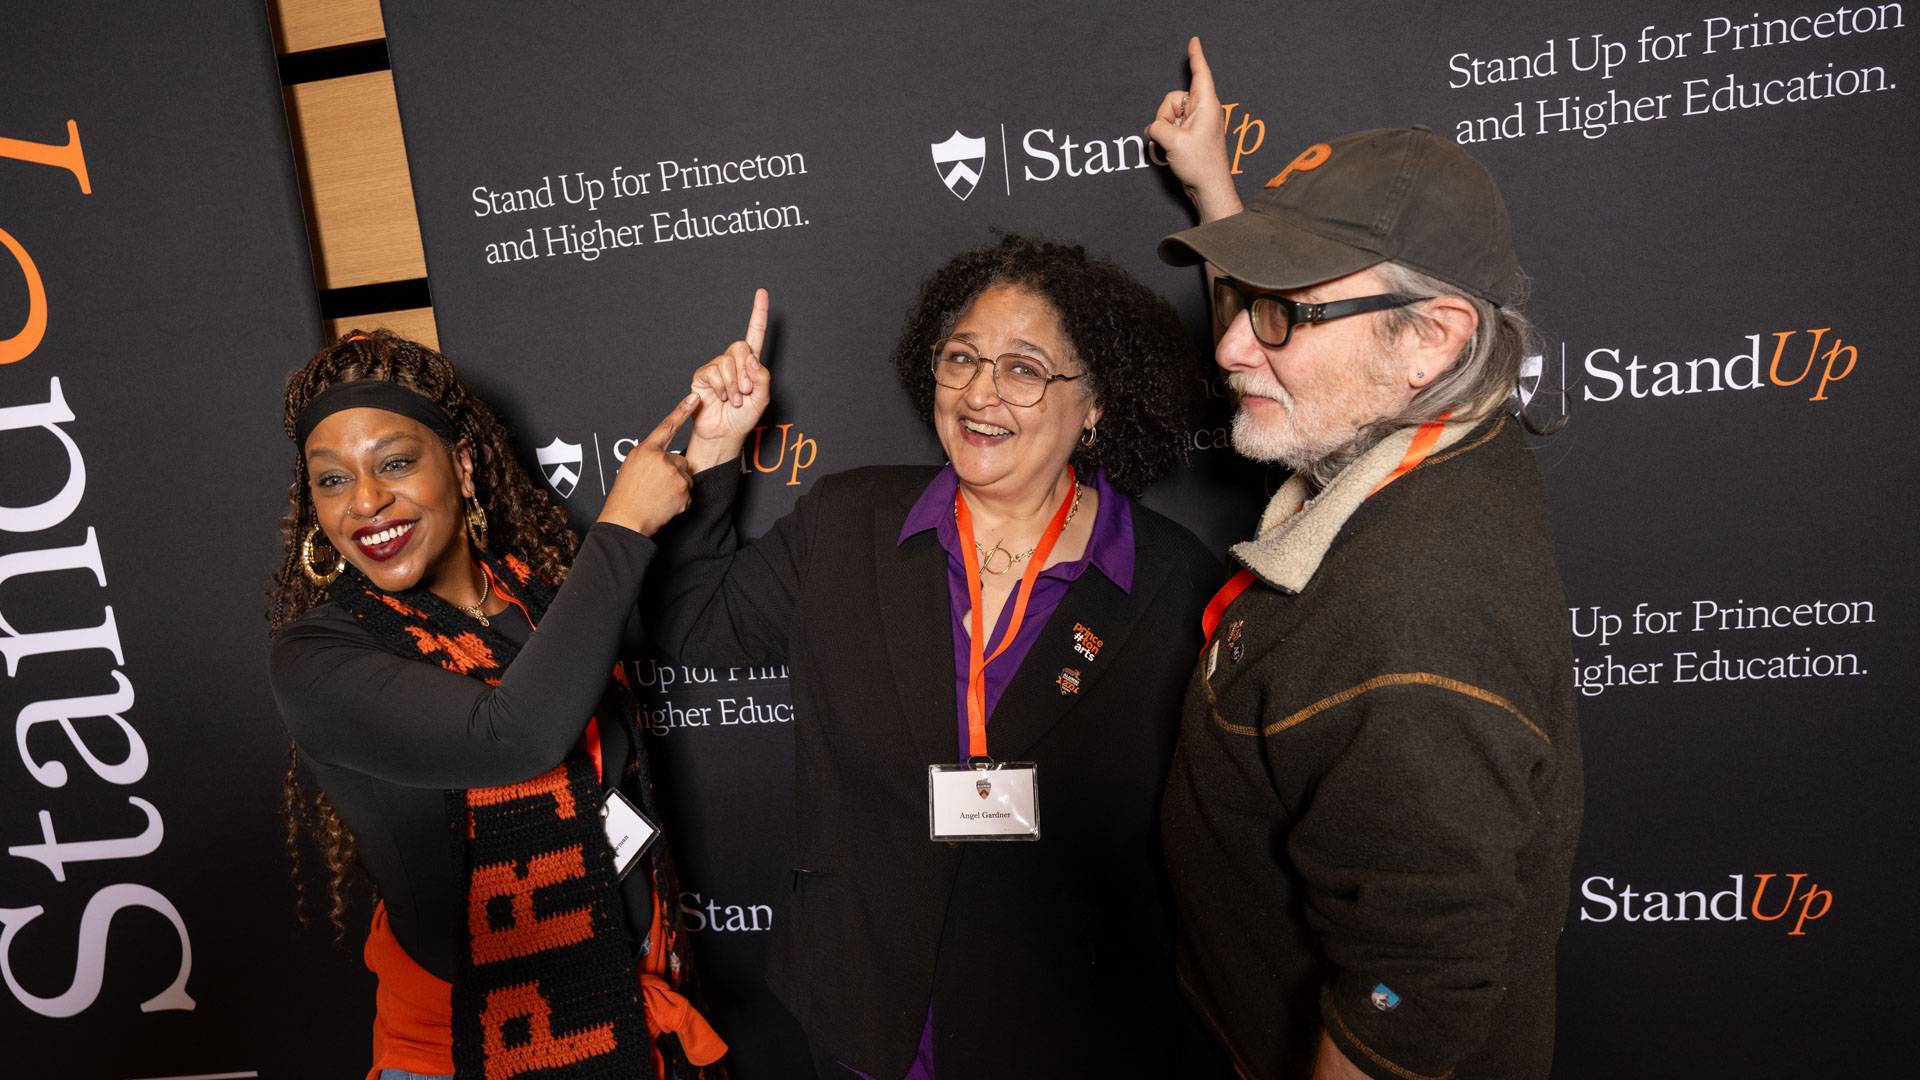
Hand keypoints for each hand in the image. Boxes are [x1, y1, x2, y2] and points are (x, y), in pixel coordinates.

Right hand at [598, 394, 697, 535]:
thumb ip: (649, 458)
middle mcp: (660, 458)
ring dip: (676, 488)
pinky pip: (688, 494)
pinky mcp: (682, 489)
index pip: (666, 426)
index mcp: (644, 450)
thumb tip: (665, 457)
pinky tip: (664, 505)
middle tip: (655, 488)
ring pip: (685, 477)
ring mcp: (673, 473)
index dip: (682, 411)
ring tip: (658, 497)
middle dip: (673, 474)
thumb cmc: (625, 498)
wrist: (626, 520)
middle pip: (680, 461)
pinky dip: (680, 502)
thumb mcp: (631, 468)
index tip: (694, 398)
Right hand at [685, 288, 771, 471]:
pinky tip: (722, 398)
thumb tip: (751, 358)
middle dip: (746, 372)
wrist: (724, 434)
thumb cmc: (743, 418)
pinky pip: (714, 372)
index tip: (762, 293)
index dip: (758, 314)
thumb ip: (762, 377)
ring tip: (735, 400)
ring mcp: (716, 367)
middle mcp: (733, 361)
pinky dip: (721, 388)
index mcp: (750, 364)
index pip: (755, 334)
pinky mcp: (703, 375)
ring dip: (734, 385)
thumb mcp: (762, 399)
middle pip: (740, 347)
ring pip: (727, 362)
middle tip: (746, 392)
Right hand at [1145, 36, 1242, 221]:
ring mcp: (1197, 123)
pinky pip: (1173, 127)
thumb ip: (1157, 127)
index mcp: (1206, 105)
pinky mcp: (1192, 135)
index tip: (1194, 41)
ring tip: (1174, 146)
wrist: (1209, 187)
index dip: (1196, 56)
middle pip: (1174, 98)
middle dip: (1165, 115)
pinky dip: (1168, 136)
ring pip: (1170, 114)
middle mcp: (1203, 111)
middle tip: (1171, 135)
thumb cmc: (1200, 164)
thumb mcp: (1173, 142)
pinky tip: (1172, 151)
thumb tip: (1153, 128)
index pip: (1200, 74)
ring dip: (1165, 129)